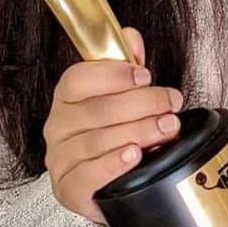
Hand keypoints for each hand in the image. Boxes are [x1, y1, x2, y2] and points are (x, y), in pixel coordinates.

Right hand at [43, 27, 182, 222]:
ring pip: (99, 141)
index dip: (114, 75)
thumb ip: (126, 63)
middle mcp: (58, 126)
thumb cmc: (113, 132)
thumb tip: (131, 37)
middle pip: (97, 110)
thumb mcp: (121, 94)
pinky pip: (88, 175)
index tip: (145, 76)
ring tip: (165, 128)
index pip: (78, 78)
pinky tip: (134, 155)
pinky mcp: (68, 189)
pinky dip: (114, 164)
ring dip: (139, 132)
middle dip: (142, 105)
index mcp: (67, 97)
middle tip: (170, 104)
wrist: (106, 182)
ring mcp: (60, 158)